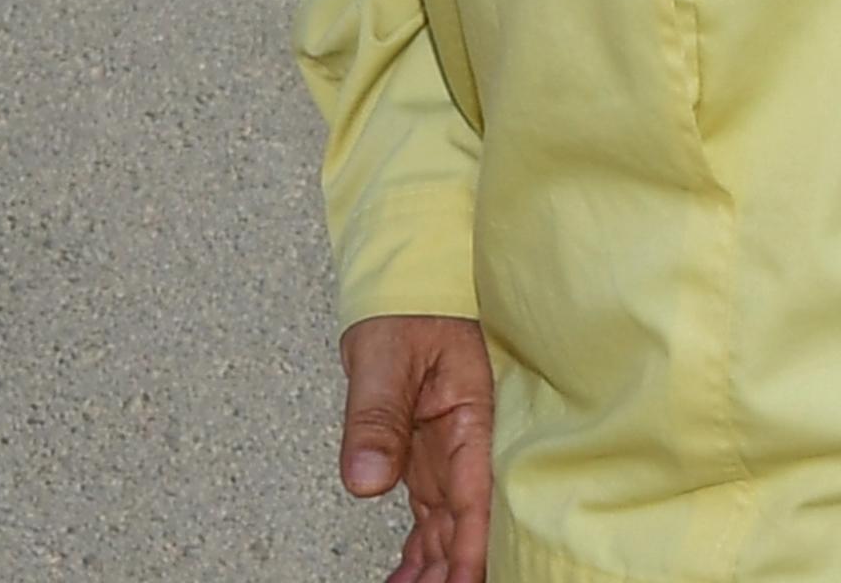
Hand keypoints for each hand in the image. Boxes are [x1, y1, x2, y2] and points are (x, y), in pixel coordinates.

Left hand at [338, 313, 493, 582]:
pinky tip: (408, 579)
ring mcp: (448, 456)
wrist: (411, 287)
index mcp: (472, 416)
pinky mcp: (429, 460)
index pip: (474, 495)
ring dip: (436, 568)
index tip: (462, 582)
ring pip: (447, 528)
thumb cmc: (409, 310)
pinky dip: (421, 552)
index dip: (471, 546)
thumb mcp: (385, 356)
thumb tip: (366, 481)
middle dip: (452, 569)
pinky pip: (430, 517)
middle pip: (466, 523)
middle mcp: (467, 443)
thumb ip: (376, 418)